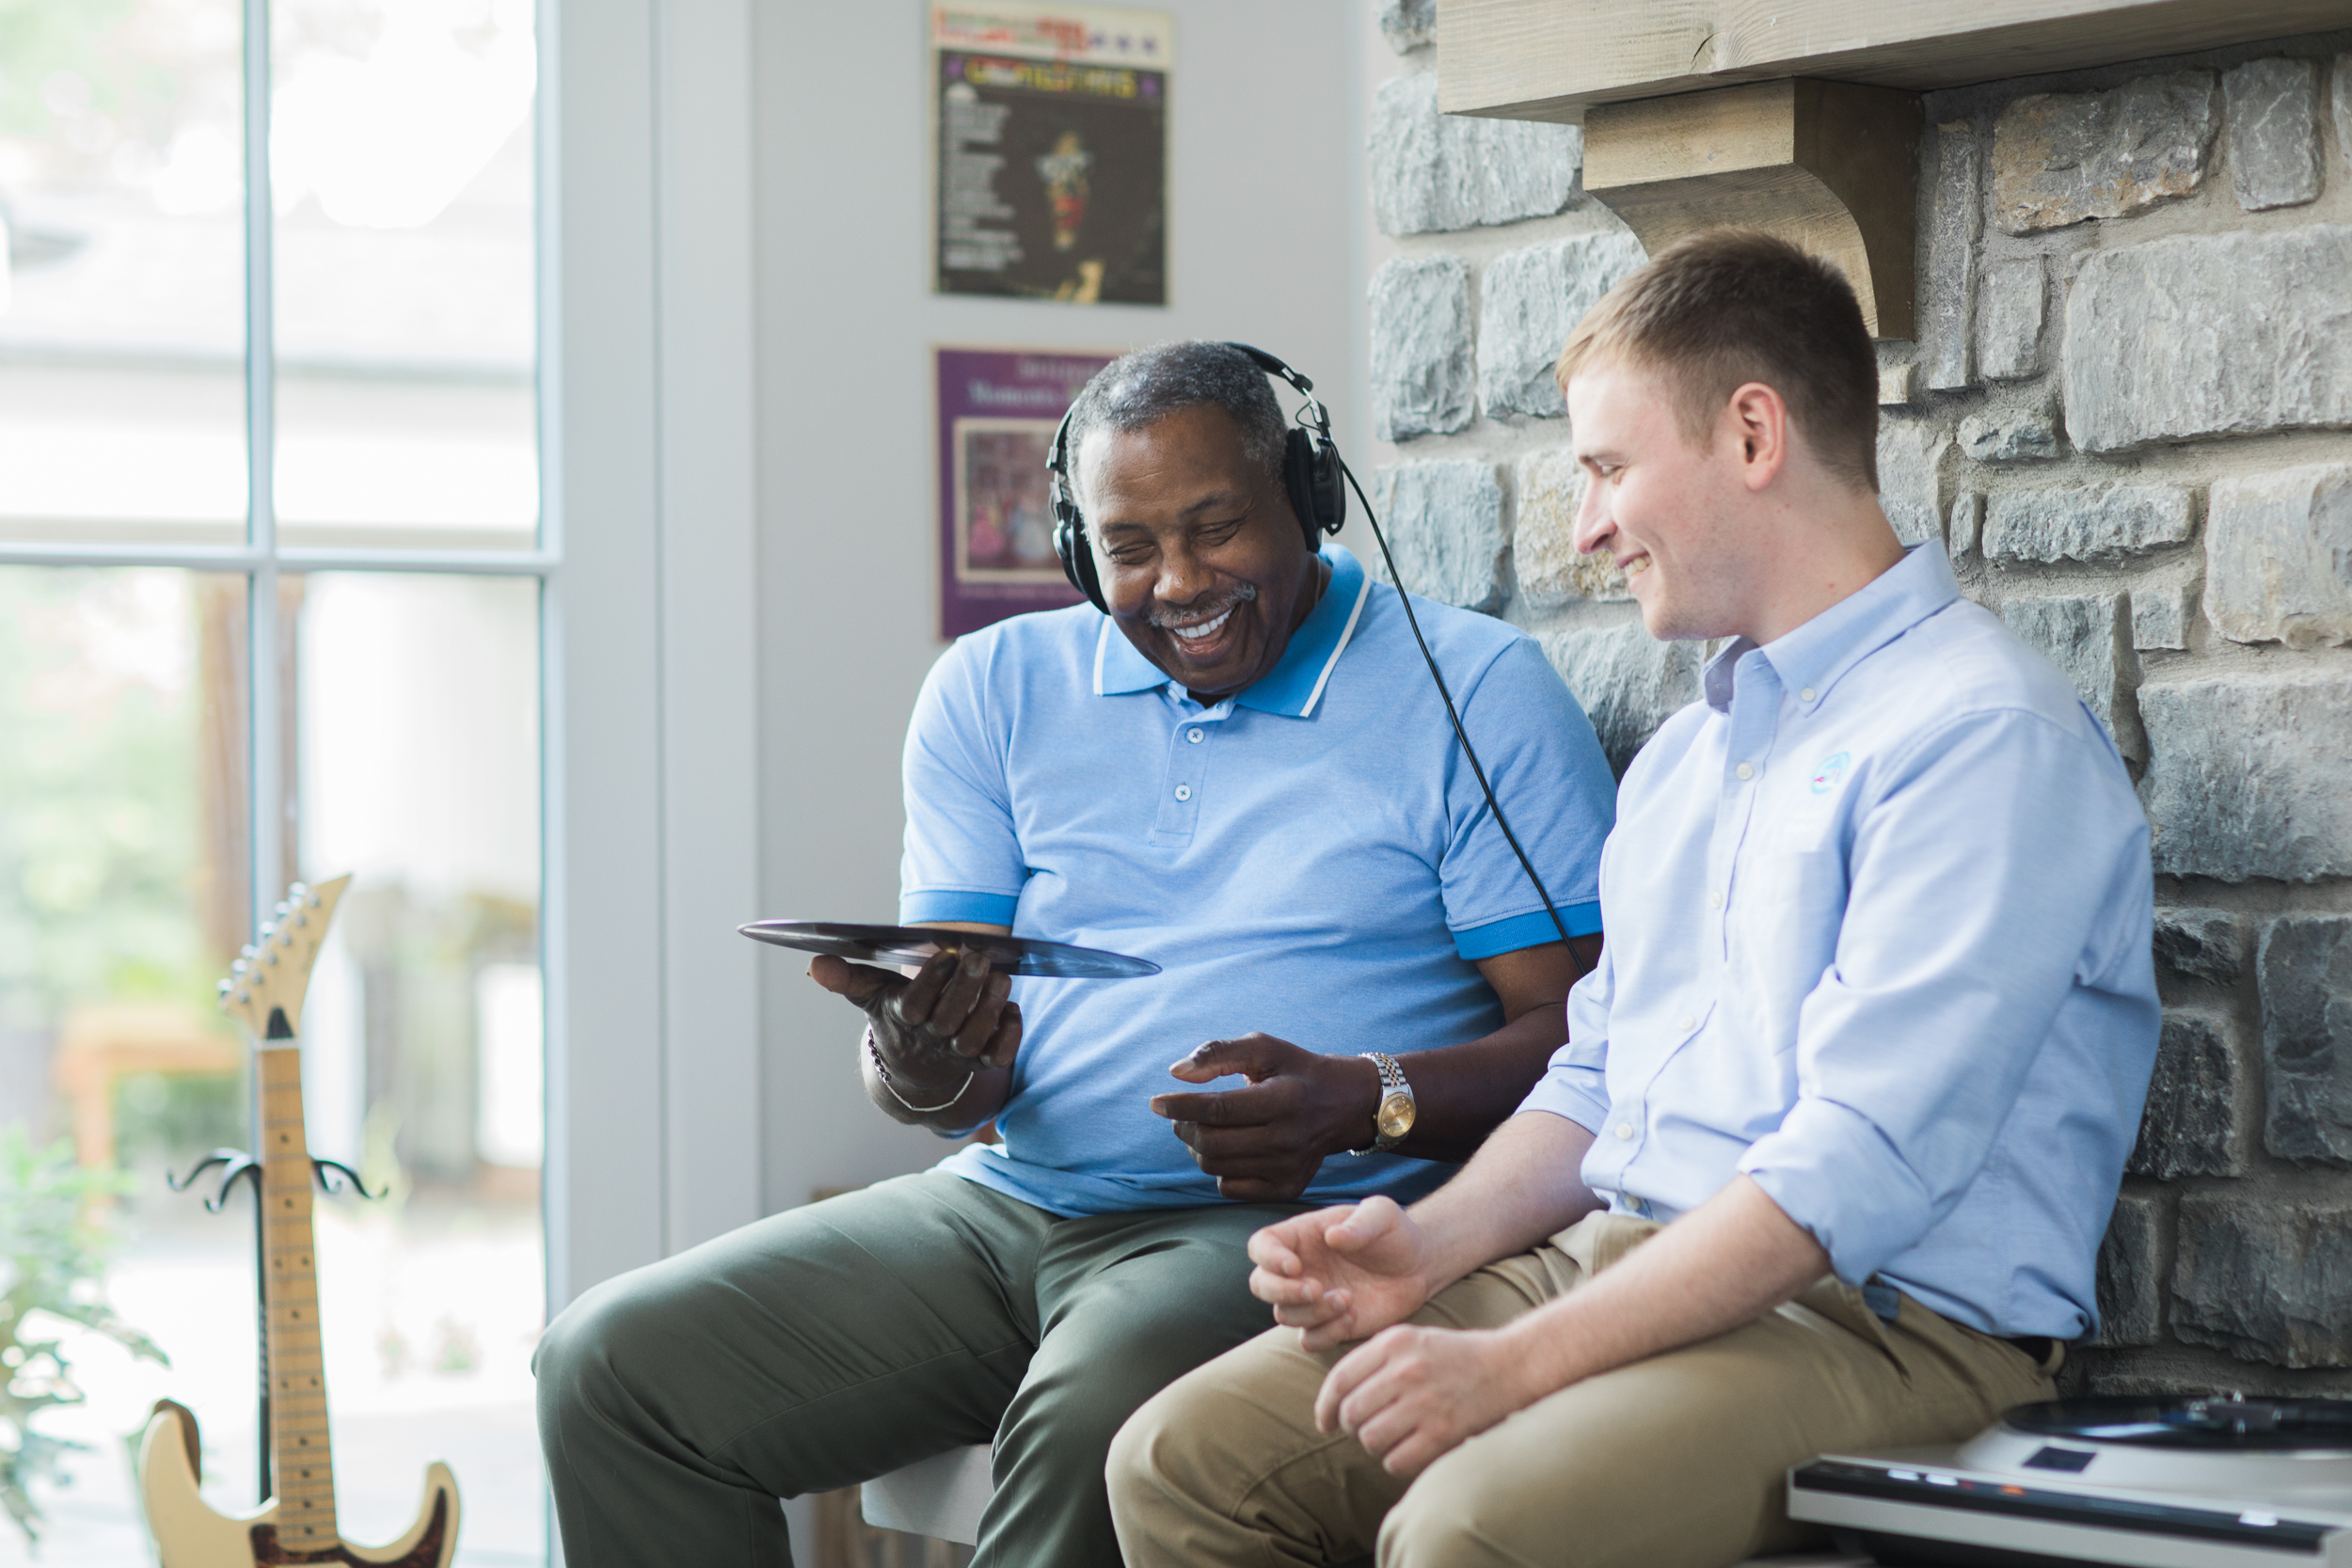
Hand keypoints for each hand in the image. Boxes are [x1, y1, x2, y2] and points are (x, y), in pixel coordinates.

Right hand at [809, 945, 1020, 1096]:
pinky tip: (1014, 1010)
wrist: (913, 1066)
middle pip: (948, 1021)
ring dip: (990, 1010)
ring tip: (1001, 978)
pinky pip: (997, 1056)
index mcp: (904, 1019)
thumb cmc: (896, 1014)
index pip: (915, 1004)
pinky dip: (1009, 1036)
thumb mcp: (871, 993)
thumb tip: (815, 964)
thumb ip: (847, 977)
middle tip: (980, 958)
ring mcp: (957, 1053)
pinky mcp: (981, 1061)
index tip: (947, 953)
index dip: (931, 981)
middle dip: (965, 990)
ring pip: (974, 1039)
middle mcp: (931, 1040)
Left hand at [1148, 1034, 1381, 1201]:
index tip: (1156, 1102)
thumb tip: (1176, 1073)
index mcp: (1283, 1100)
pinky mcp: (1287, 1189)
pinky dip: (1218, 1167)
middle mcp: (1288, 1139)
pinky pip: (1229, 1186)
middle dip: (1184, 1126)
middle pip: (1211, 1143)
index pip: (1217, 1110)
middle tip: (1180, 1115)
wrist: (1345, 1105)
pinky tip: (1230, 1147)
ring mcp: (1289, 1169)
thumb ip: (1218, 1054)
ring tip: (1202, 1128)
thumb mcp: (1263, 1048)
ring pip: (1215, 1166)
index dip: (1180, 1106)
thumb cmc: (1296, 1070)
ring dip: (1196, 1146)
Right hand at [1247, 1196, 1432, 1349]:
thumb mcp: (1382, 1214)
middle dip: (1282, 1291)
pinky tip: (1352, 1317)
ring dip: (1312, 1312)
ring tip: (1348, 1299)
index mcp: (1300, 1237)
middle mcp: (1299, 1270)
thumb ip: (1359, 1223)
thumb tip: (1332, 1237)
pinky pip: (1309, 1340)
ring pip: (1285, 1315)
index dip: (1269, 1257)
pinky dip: (1326, 1334)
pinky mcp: (1329, 1325)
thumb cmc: (1394, 1233)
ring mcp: (1311, 1301)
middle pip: (1261, 1285)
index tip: (1295, 1265)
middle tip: (1315, 1289)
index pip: (1262, 1246)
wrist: (1418, 1267)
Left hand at [1315, 1323, 1528, 1478]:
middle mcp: (1406, 1370)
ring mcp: (1425, 1402)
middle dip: (1351, 1427)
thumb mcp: (1412, 1340)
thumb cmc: (1454, 1356)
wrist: (1510, 1365)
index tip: (1324, 1422)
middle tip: (1365, 1429)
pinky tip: (1410, 1450)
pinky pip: (1396, 1460)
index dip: (1324, 1406)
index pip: (1339, 1379)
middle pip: (1350, 1413)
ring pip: (1370, 1438)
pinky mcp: (1443, 1431)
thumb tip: (1334, 1397)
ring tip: (1392, 1437)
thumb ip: (1374, 1360)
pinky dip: (1396, 1461)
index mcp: (1394, 1343)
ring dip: (1375, 1445)